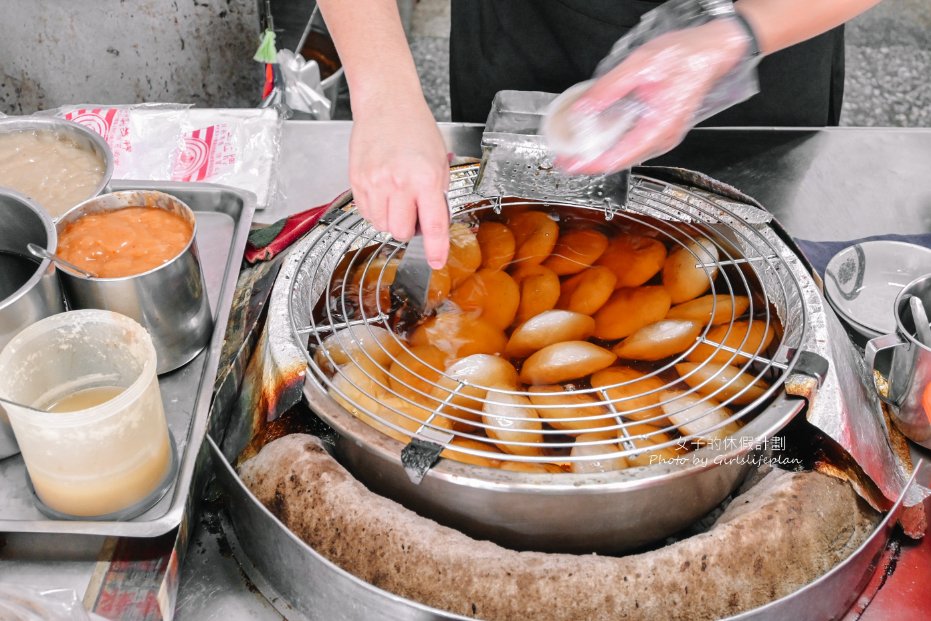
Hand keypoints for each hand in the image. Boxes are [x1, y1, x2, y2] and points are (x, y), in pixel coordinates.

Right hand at [349, 99, 450, 267]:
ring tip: (397, 196)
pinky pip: (366, 213)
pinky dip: (375, 210)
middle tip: (414, 209)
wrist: (386, 103)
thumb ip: (437, 195)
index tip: (436, 262)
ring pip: (382, 226)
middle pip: (402, 232)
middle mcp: (399, 183)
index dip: (436, 249)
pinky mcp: (356, 181)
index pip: (433, 225)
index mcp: (425, 178)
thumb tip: (434, 225)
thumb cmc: (415, 128)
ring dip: (391, 219)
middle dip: (410, 228)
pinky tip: (383, 190)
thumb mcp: (439, 161)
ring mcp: (374, 183)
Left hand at [558, 19, 748, 174]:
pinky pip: (635, 142)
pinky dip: (614, 142)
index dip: (590, 163)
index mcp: (658, 129)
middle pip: (620, 159)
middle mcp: (663, 138)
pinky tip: (600, 135)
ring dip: (602, 152)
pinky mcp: (663, 128)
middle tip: (565, 158)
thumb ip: (608, 89)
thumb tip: (582, 109)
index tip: (569, 164)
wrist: (714, 49)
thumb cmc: (686, 56)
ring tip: (577, 148)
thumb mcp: (639, 66)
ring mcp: (664, 135)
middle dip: (591, 160)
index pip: (617, 157)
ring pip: (627, 152)